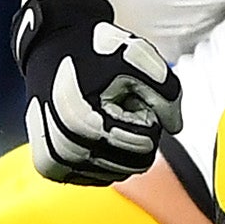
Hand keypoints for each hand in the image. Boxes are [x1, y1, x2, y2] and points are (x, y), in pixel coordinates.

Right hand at [14, 0, 178, 183]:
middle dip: (133, 132)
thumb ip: (168, 92)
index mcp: (81, 125)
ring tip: (98, 111)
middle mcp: (62, 150)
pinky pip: (97, 177)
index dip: (143, 115)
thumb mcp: (138, 58)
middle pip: (134, 165)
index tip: (124, 94)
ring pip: (117, 174)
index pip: (145, 146)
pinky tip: (89, 127)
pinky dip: (103, 156)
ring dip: (118, 144)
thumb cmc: (94, 50)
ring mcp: (53, 162)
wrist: (54, 47)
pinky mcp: (50, 168)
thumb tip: (175, 127)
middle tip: (114, 103)